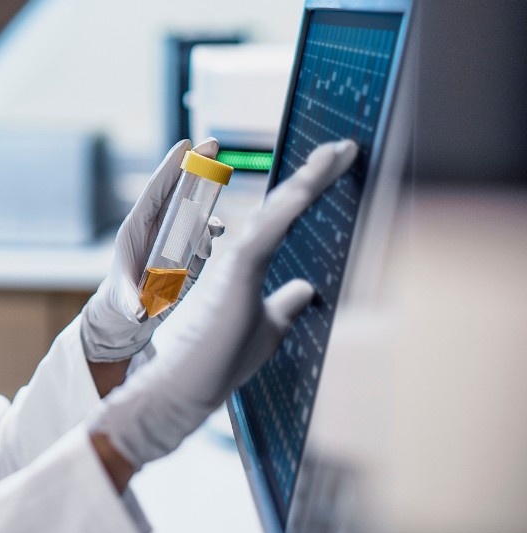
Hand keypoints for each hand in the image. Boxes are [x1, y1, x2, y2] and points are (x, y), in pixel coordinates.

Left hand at [80, 138, 224, 361]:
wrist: (130, 314)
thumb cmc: (121, 301)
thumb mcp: (123, 302)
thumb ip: (131, 303)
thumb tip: (140, 312)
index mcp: (136, 227)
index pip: (154, 191)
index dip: (169, 167)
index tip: (185, 144)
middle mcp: (157, 226)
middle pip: (177, 190)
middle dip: (195, 166)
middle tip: (213, 142)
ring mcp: (174, 236)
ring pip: (194, 210)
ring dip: (207, 206)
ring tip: (214, 225)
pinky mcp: (188, 250)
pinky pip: (203, 233)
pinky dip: (212, 231)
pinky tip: (217, 236)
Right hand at [88, 139, 357, 470]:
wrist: (188, 385)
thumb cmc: (219, 361)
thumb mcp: (267, 328)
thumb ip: (284, 305)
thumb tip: (306, 289)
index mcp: (250, 265)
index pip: (284, 219)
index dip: (310, 192)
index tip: (338, 166)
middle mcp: (243, 254)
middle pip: (284, 206)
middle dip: (316, 175)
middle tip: (344, 147)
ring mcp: (238, 260)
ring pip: (278, 210)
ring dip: (310, 181)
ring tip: (336, 153)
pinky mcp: (236, 270)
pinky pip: (268, 231)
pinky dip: (289, 207)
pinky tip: (310, 186)